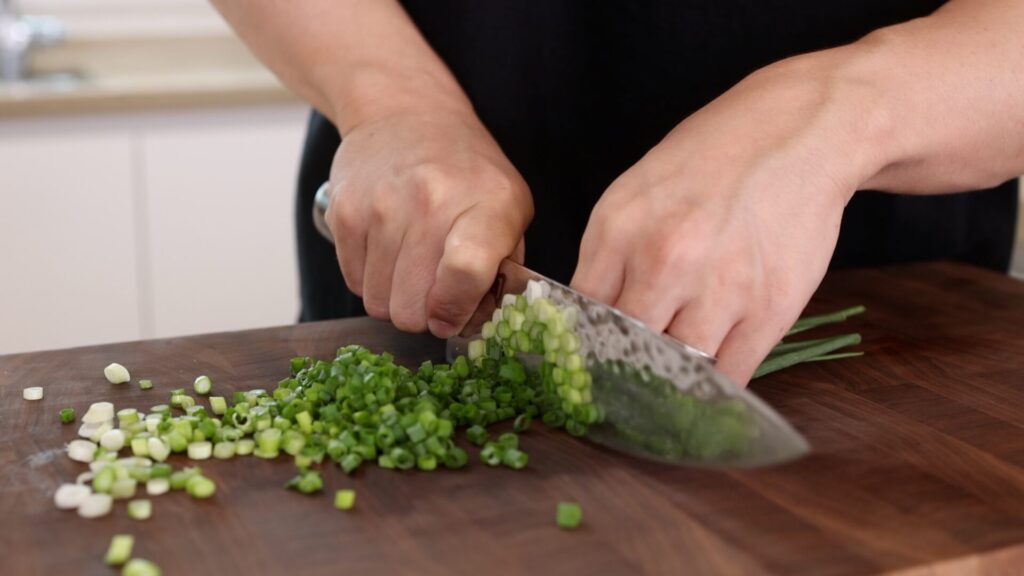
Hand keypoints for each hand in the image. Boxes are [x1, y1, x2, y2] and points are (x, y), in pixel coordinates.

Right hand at [326, 108, 532, 336]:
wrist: (406, 113)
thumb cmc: (465, 170)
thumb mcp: (509, 207)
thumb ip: (505, 269)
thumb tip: (477, 324)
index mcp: (486, 204)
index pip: (465, 273)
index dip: (456, 311)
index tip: (453, 317)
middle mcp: (431, 203)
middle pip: (412, 307)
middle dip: (424, 314)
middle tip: (434, 293)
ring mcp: (381, 207)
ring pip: (378, 303)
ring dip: (395, 298)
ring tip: (411, 267)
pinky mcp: (344, 212)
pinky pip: (353, 283)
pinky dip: (371, 280)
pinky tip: (388, 252)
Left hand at [572, 55, 883, 384]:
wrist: (798, 132)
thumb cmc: (711, 160)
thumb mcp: (635, 194)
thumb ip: (607, 258)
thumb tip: (585, 324)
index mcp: (618, 230)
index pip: (582, 319)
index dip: (583, 350)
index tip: (589, 367)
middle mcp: (665, 260)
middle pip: (625, 350)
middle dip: (624, 371)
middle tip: (628, 383)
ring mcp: (721, 288)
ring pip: (677, 371)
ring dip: (672, 383)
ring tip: (670, 382)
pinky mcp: (771, 309)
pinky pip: (731, 375)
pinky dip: (715, 388)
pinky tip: (707, 381)